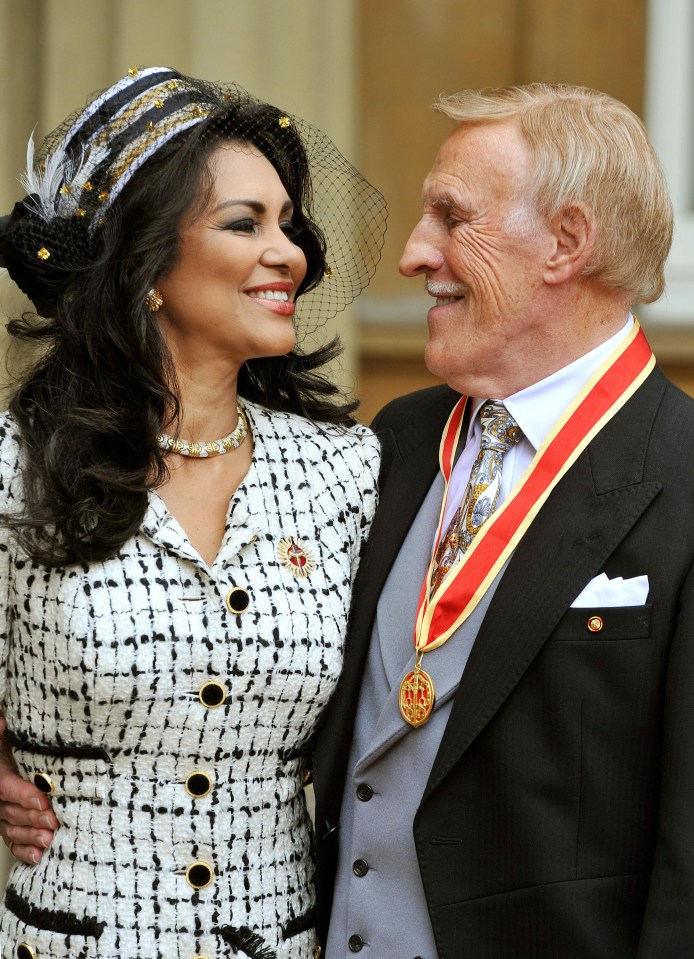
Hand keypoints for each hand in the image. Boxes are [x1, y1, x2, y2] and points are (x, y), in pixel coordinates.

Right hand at [0, 717, 58, 863]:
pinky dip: (24, 851)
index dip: (25, 796)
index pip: (8, 788)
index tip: (44, 801)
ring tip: (50, 839)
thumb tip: (1, 723)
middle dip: (34, 818)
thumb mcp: (3, 741)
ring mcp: (2, 816)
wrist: (5, 761)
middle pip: (13, 811)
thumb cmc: (7, 749)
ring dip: (32, 836)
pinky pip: (13, 842)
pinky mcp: (9, 826)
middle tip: (54, 821)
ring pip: (14, 829)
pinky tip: (38, 855)